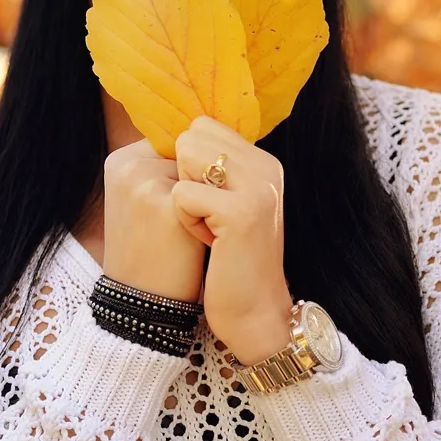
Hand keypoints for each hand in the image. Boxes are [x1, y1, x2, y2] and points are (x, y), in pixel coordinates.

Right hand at [101, 137, 206, 301]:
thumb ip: (168, 167)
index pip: (178, 144)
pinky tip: (202, 238)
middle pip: (191, 153)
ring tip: (192, 229)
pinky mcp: (166, 204)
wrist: (146, 302)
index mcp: (121, 159)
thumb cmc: (153, 249)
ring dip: (210, 195)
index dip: (193, 172)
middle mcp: (129, 164)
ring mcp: (145, 182)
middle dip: (202, 182)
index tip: (191, 200)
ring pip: (202, 171)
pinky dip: (214, 214)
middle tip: (186, 220)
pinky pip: (209, 193)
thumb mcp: (146, 199)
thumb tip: (214, 139)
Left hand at [172, 117, 294, 363]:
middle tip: (207, 216)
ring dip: (183, 196)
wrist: (255, 314)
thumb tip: (174, 137)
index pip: (203, 126)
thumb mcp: (230, 205)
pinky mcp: (241, 212)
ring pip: (185, 157)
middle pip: (191, 136)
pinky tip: (209, 242)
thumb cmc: (231, 261)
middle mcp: (265, 167)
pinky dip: (185, 221)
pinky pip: (182, 195)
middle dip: (183, 176)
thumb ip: (214, 169)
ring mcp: (257, 187)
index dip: (188, 163)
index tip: (209, 203)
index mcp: (263, 161)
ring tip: (208, 227)